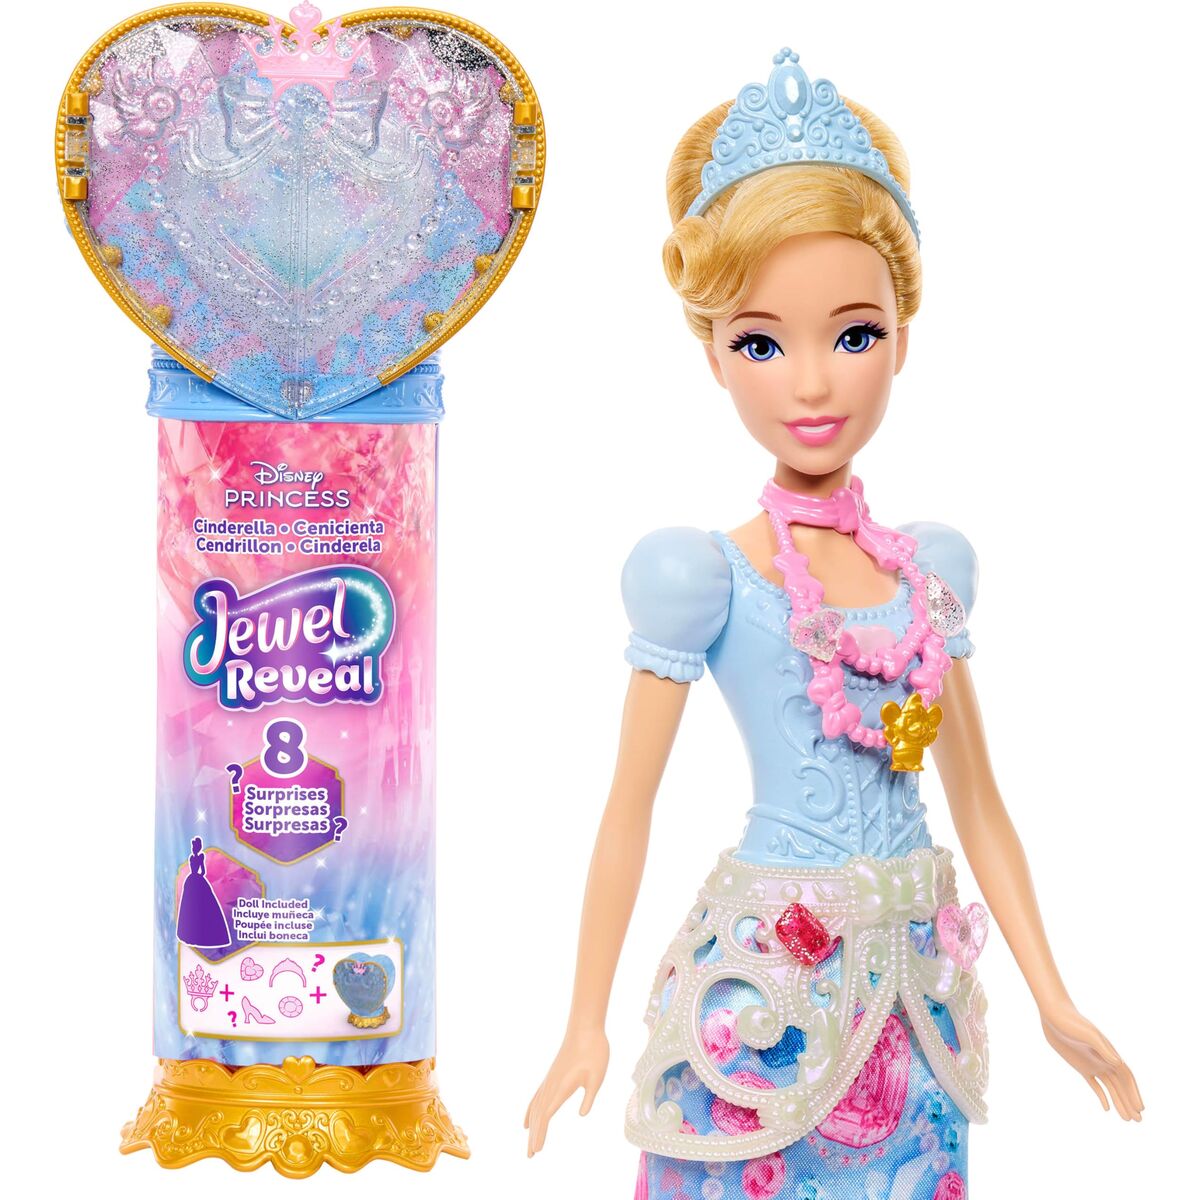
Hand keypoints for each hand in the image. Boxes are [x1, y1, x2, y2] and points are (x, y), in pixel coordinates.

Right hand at [525, 1026, 609, 1155]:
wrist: (586, 1028)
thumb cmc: (594, 1051)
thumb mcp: (597, 1076)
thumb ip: (589, 1096)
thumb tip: (582, 1114)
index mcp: (561, 1087)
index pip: (546, 1115)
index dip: (540, 1133)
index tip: (537, 1150)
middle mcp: (551, 1085)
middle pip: (538, 1114)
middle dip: (533, 1136)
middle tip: (529, 1156)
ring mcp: (549, 1080)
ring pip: (535, 1107)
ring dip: (531, 1126)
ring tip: (529, 1144)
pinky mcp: (552, 1076)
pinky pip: (537, 1097)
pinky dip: (530, 1111)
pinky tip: (527, 1120)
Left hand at [1040, 998, 1142, 1120]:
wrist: (1054, 1015)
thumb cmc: (1072, 1021)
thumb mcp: (1088, 1033)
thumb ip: (1103, 1048)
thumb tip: (1119, 1062)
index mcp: (1110, 1053)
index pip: (1126, 1077)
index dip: (1134, 1092)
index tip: (1141, 1108)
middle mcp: (1105, 1060)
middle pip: (1121, 1086)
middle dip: (1130, 1102)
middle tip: (1138, 1121)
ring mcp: (1093, 1063)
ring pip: (1111, 1088)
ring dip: (1119, 1102)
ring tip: (1127, 1120)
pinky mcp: (1081, 1066)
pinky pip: (1095, 1084)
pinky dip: (1102, 1096)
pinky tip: (1107, 1109)